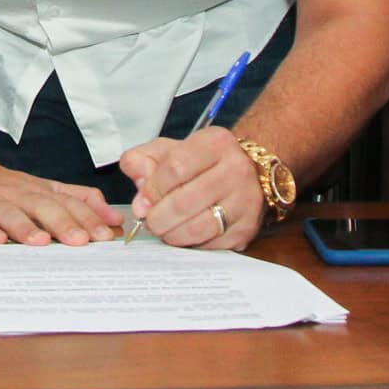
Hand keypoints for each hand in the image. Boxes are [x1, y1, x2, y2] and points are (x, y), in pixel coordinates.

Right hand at [0, 151, 119, 245]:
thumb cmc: (6, 187)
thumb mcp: (45, 189)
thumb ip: (79, 200)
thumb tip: (114, 217)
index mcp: (40, 191)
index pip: (68, 203)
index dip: (86, 218)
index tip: (104, 235)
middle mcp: (19, 195)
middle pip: (43, 207)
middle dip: (63, 223)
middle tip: (80, 240)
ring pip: (11, 213)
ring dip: (26, 227)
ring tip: (41, 242)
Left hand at [119, 127, 261, 248]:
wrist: (248, 171)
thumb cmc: (201, 161)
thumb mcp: (168, 150)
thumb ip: (142, 162)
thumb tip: (140, 196)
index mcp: (215, 143)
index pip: (175, 167)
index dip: (152, 189)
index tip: (141, 202)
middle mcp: (236, 169)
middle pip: (184, 202)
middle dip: (157, 218)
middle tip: (149, 222)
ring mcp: (246, 200)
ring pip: (197, 228)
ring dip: (172, 235)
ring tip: (164, 229)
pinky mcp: (248, 228)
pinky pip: (210, 245)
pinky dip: (192, 244)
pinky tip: (186, 234)